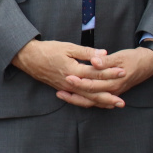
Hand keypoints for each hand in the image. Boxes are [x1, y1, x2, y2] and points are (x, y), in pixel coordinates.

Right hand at [10, 40, 126, 107]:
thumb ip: (86, 52)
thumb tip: (103, 54)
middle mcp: (71, 82)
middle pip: (93, 92)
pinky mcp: (63, 89)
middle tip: (122, 102)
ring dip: (100, 102)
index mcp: (74, 70)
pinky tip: (97, 103)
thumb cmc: (48, 50)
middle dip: (109, 96)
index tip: (123, 72)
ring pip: (86, 98)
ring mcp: (67, 88)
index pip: (96, 73)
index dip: (110, 73)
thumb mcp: (68, 47)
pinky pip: (78, 99)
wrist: (29, 58)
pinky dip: (89, 102)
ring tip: (113, 105)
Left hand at [59, 47, 152, 107]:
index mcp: (113, 81)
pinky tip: (73, 98)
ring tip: (61, 94)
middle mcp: (112, 90)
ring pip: (91, 101)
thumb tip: (94, 61)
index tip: (68, 77)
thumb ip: (106, 60)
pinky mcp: (111, 93)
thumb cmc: (132, 58)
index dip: (80, 82)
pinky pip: (95, 101)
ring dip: (76, 99)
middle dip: (73, 93)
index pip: (93, 84)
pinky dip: (84, 101)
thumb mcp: (120, 56)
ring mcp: (112, 93)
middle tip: (58, 90)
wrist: (147, 64)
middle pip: (89, 95)